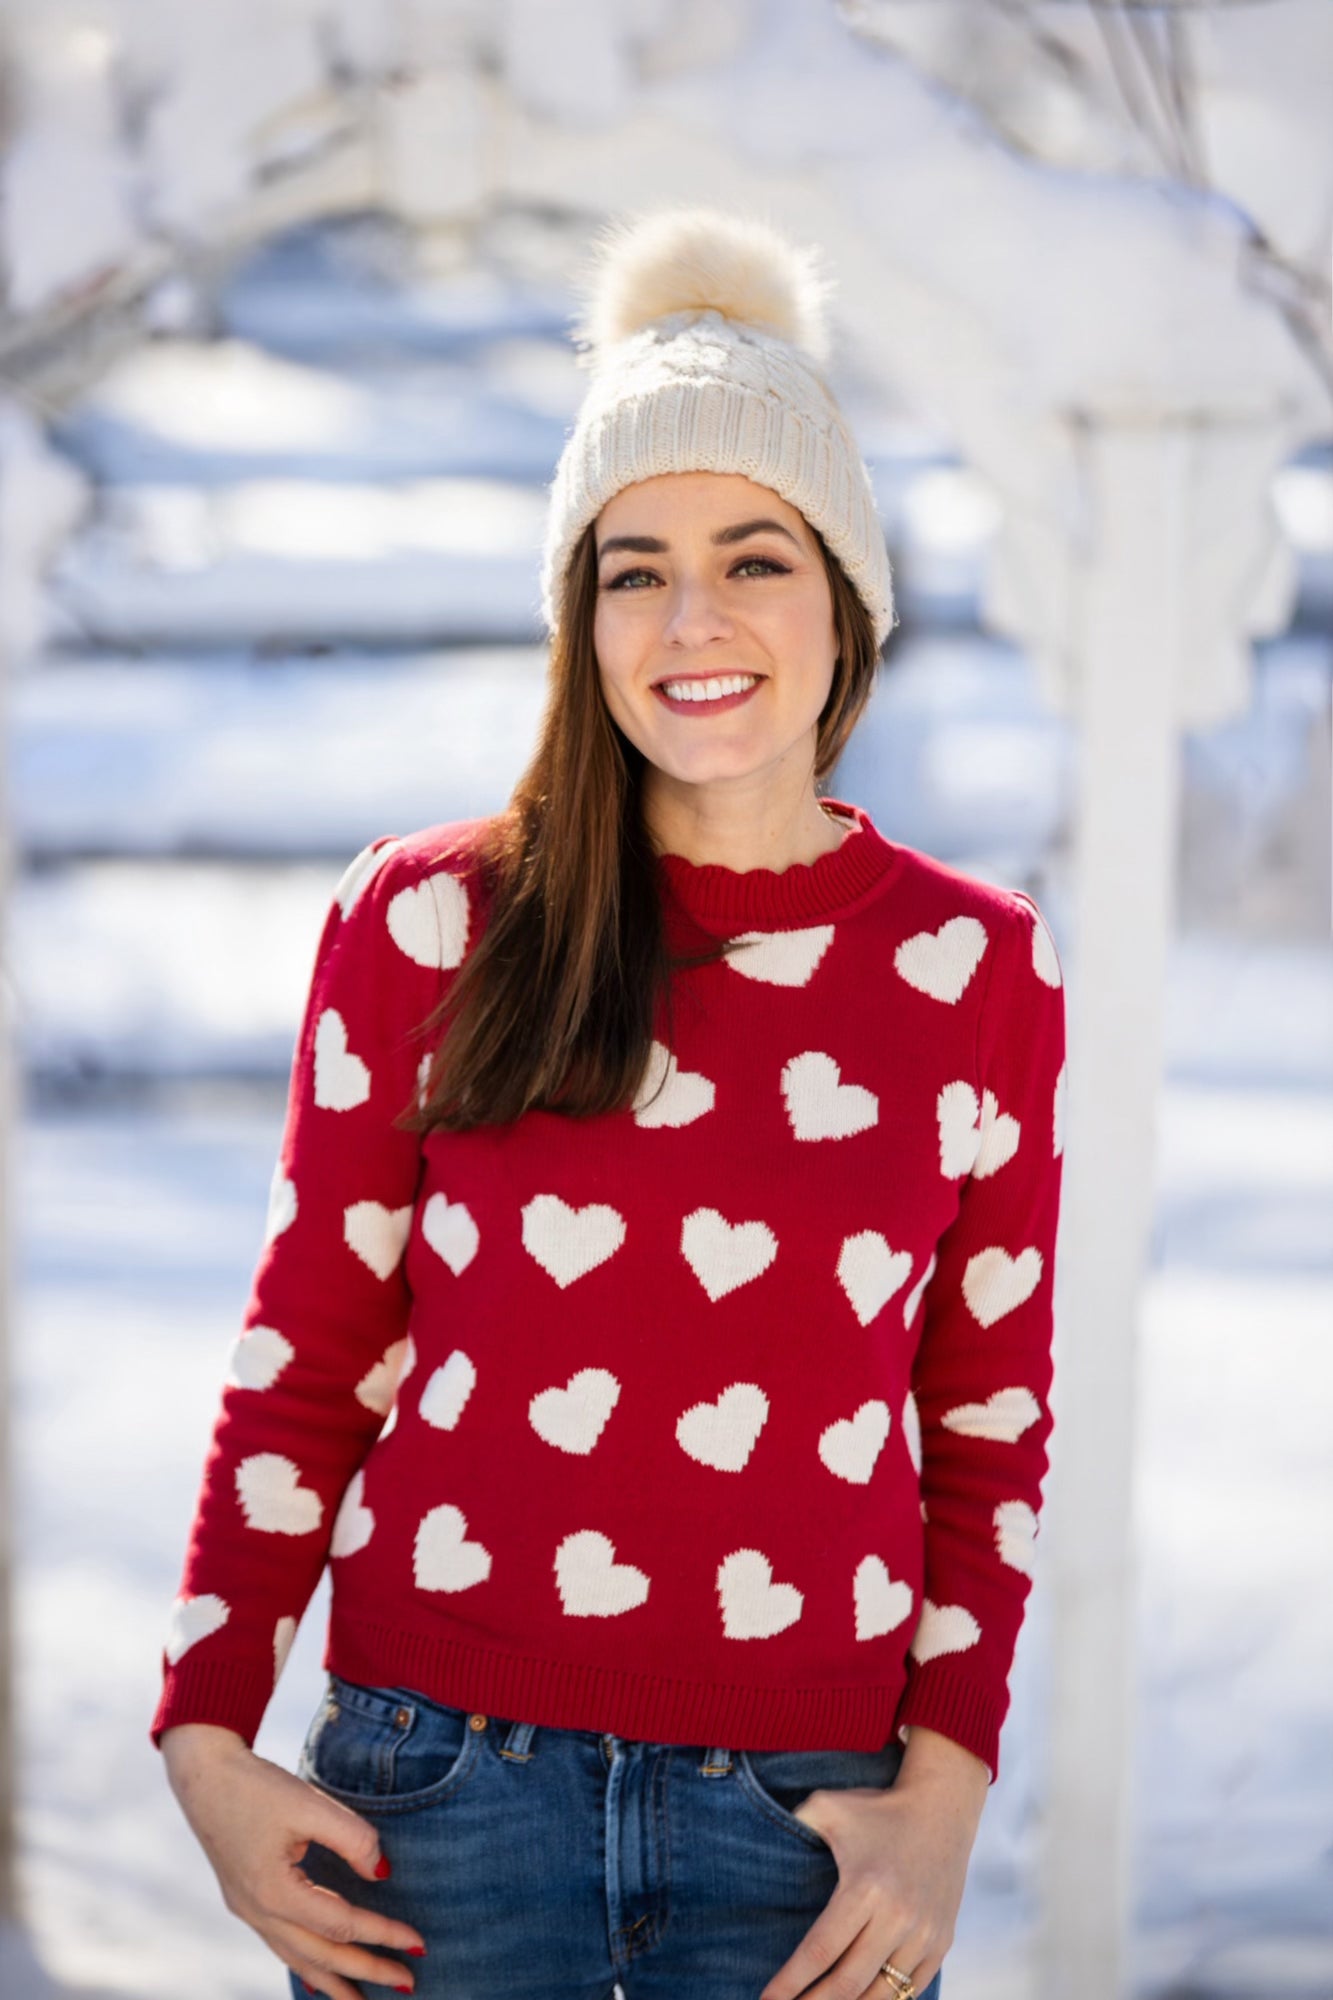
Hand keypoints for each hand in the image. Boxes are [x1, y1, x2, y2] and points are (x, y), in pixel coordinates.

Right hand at [161, 1723, 425, 1998]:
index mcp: (274, 1893)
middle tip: (409, 1985)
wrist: (201, 1773)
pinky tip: (318, 1974)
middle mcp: (258, 1912)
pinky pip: (281, 1945)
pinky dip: (305, 1964)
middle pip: (321, 1955)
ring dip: (334, 1980)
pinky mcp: (244, 1899)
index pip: (342, 1925)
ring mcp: (247, 1910)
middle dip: (366, 1973)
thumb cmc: (257, 1786)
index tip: (419, 1944)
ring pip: (297, 1958)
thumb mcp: (310, 1804)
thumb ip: (353, 1839)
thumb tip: (382, 1874)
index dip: (383, 1935)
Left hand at [757, 1726, 989, 1999]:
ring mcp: (923, 1935)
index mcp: (865, 1888)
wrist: (941, 1808)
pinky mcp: (941, 1944)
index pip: (819, 1952)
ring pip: (880, 1995)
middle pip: (847, 1984)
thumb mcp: (829, 1806)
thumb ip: (796, 1823)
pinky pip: (910, 1991)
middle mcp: (897, 1917)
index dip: (790, 1983)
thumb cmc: (876, 1810)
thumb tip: (757, 1838)